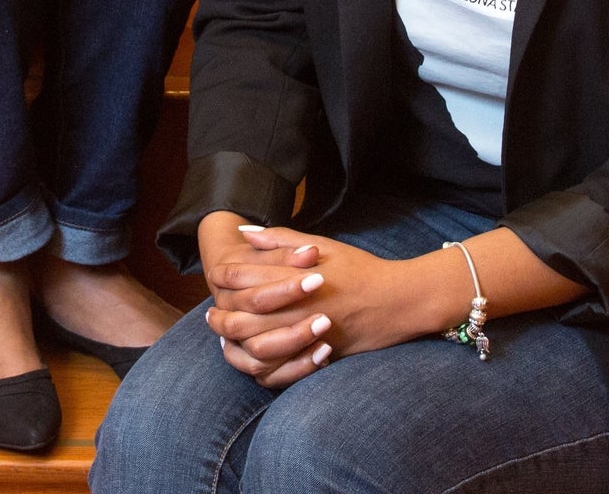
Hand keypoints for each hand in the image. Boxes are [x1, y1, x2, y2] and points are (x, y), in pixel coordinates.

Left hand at [204, 224, 464, 389]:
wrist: (398, 301)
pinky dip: (261, 371)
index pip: (246, 281)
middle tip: (210, 317)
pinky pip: (282, 374)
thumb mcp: (321, 245)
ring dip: (236, 347)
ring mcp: (309, 338)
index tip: (215, 281)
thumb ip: (281, 240)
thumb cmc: (359, 269)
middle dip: (222, 320)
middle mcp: (299, 310)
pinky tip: (252, 360)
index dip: (225, 281)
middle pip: (244, 321)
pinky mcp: (319, 358)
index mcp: (296, 279)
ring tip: (224, 340)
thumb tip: (245, 233)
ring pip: (258, 352)